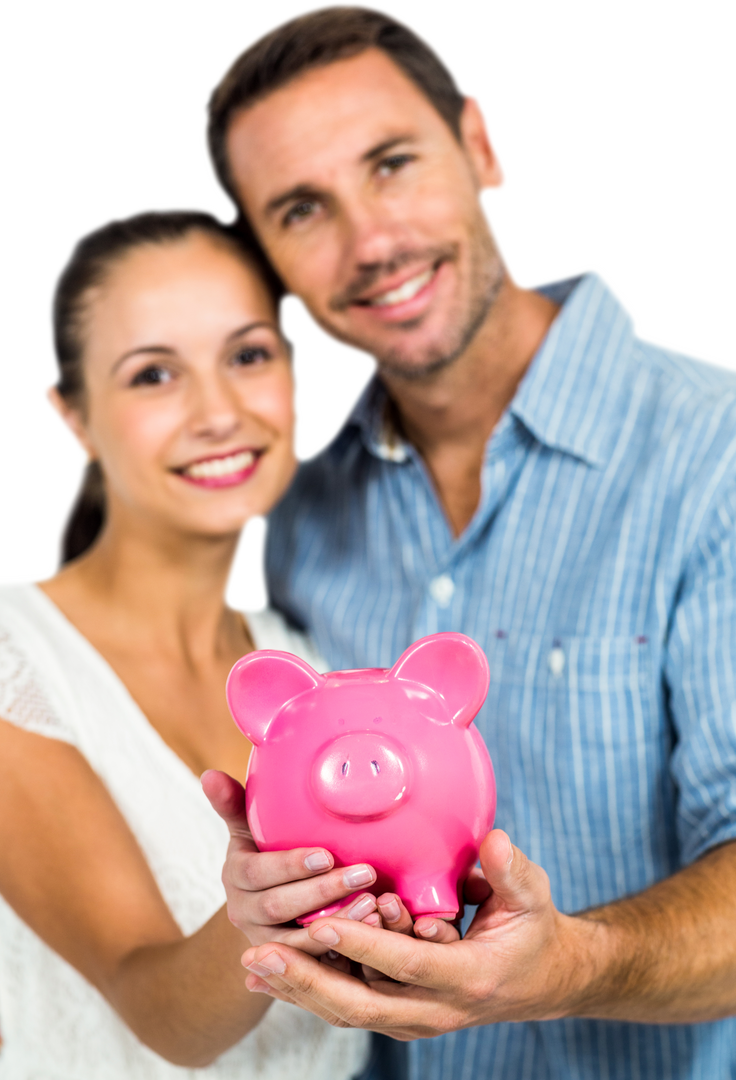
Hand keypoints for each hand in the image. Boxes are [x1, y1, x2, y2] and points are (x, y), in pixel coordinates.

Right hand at [201, 770, 384, 958]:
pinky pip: (315, 963)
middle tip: (364, 873)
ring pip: (298, 942)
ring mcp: (265, 943)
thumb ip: (233, 804)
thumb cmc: (264, 852)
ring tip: (373, 904)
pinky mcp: (289, 965)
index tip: (325, 854)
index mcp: (235, 877)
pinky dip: (344, 950)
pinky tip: (372, 930)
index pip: (257, 874)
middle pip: (279, 908)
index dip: (290, 866)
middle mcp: (243, 913)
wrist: (264, 906)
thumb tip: (209, 774)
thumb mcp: (248, 830)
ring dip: (338, 924)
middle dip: (323, 891)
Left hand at [239, 831, 601, 1036]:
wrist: (539, 982)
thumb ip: (512, 870)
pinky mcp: (399, 1013)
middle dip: (306, 980)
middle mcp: (435, 1008)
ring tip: (252, 964)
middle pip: (361, 1003)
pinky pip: (348, 1006)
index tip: (323, 925)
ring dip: (298, 988)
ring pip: (347, 1011)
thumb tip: (495, 841)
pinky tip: (270, 978)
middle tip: (260, 954)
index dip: (363, 947)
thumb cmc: (532, 932)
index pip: (407, 965)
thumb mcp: (532, 898)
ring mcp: (414, 1017)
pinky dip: (308, 993)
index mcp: (468, 976)